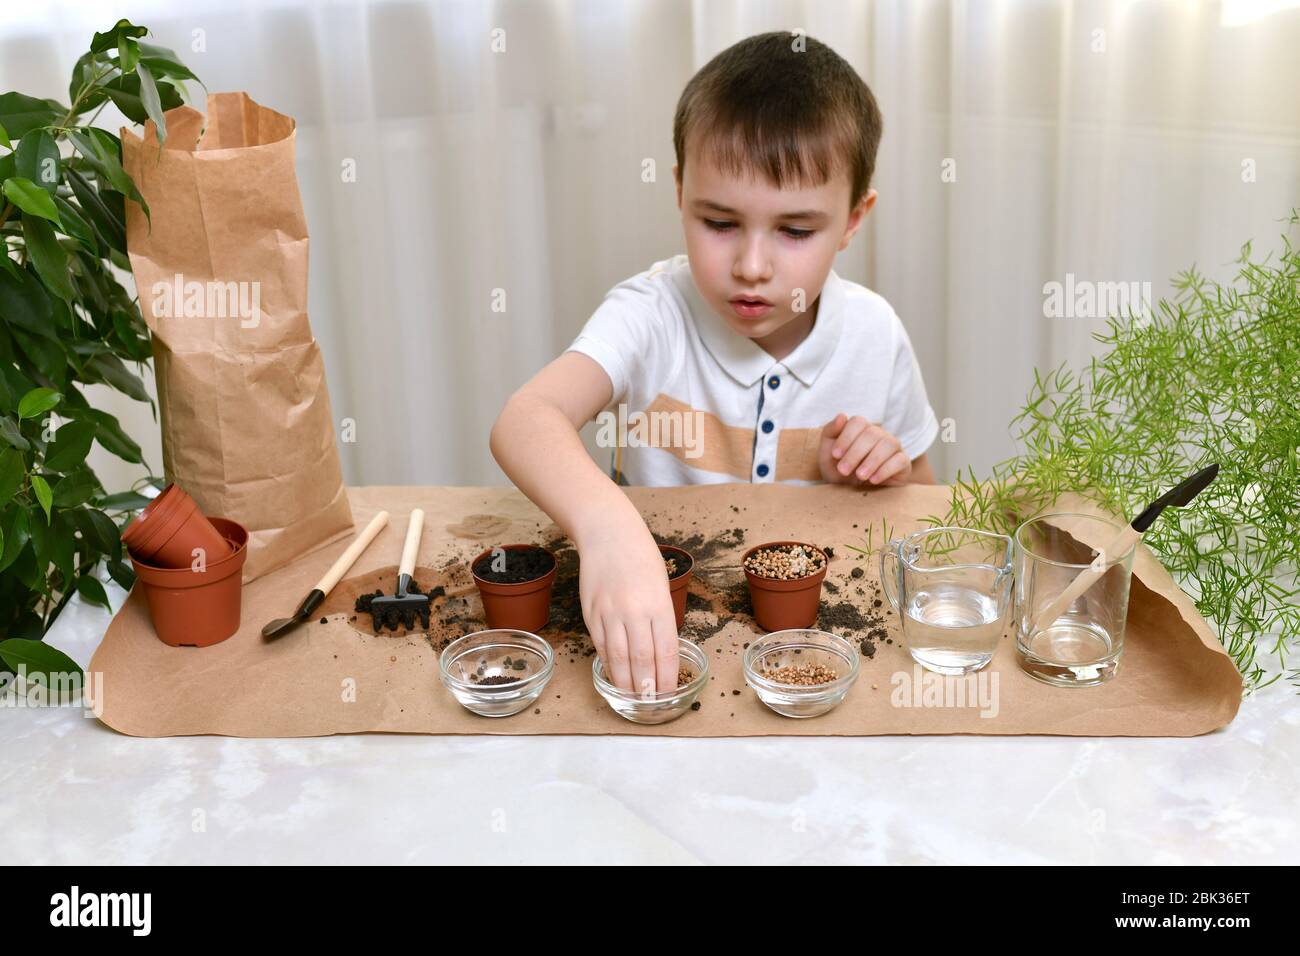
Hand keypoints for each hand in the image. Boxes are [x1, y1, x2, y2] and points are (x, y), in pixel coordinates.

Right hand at [576, 517, 678, 695]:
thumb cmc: (642, 558)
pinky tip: (615, 675)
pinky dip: (609, 664)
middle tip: (650, 705)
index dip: (667, 677)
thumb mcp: (661, 586)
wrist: (608, 534)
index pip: (665, 651)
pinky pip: (601, 645)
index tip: (669, 694)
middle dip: (647, 687)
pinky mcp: (591, 612)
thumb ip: (661, 618)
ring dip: (626, 682)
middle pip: (642, 660)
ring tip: (632, 697)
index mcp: (658, 604)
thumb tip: (660, 653)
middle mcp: (634, 611)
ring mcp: (609, 612)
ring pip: (619, 658)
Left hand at [818, 413, 911, 485]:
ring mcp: (893, 447)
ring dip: (872, 461)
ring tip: (860, 476)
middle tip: (843, 470)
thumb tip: (842, 416)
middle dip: (855, 453)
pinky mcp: (903, 463)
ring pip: (889, 444)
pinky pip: (900, 460)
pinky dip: (886, 470)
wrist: (850, 492)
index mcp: (861, 428)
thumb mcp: (827, 453)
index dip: (846, 437)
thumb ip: (830, 432)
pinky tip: (873, 480)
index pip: (858, 422)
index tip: (835, 455)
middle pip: (872, 434)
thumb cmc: (839, 469)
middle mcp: (879, 434)